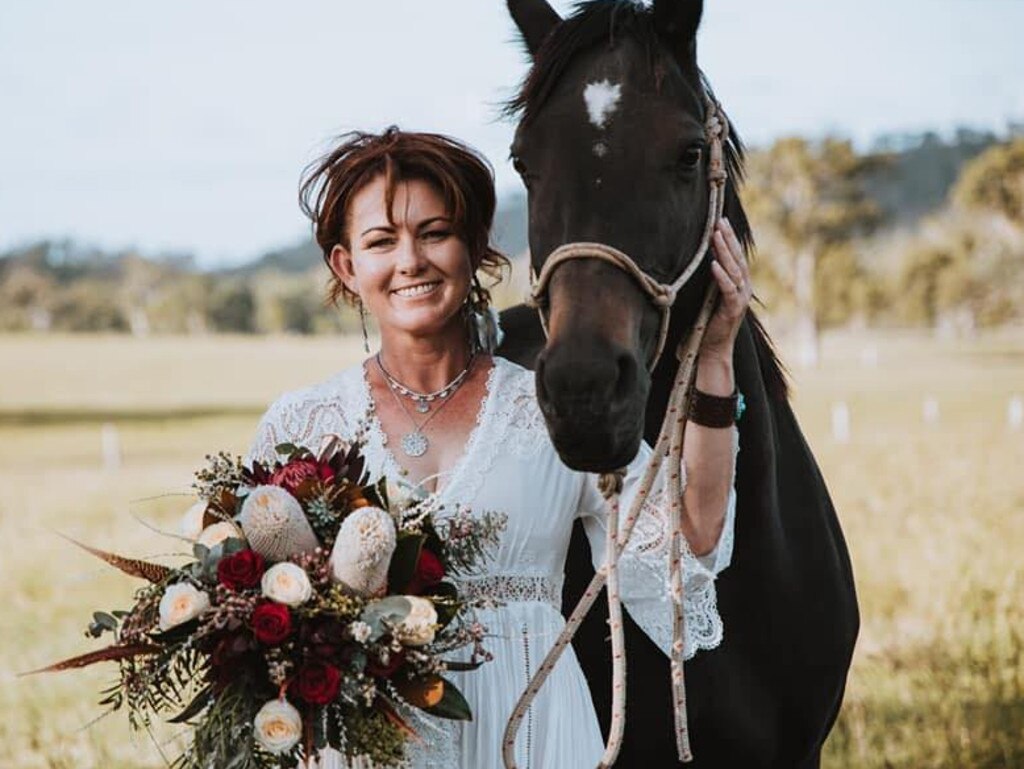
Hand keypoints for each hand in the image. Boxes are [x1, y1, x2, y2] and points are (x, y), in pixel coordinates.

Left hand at [702, 218, 752, 360]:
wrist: (712, 349)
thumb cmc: (707, 323)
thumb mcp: (708, 296)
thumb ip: (710, 281)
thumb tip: (699, 260)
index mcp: (738, 284)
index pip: (735, 256)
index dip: (729, 239)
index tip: (720, 221)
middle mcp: (743, 289)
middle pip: (737, 258)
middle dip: (728, 239)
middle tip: (719, 221)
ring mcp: (740, 299)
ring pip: (734, 270)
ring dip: (724, 252)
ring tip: (716, 236)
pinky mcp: (733, 310)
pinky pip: (728, 290)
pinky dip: (721, 276)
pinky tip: (713, 264)